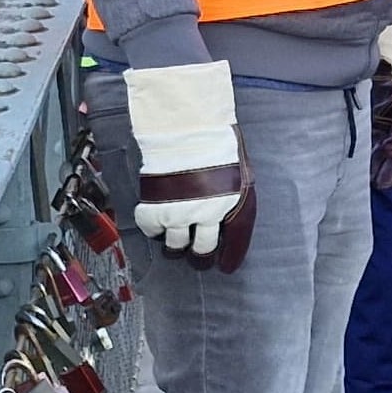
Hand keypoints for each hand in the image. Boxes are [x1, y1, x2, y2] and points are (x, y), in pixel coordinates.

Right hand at [123, 61, 255, 272]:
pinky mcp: (156, 208)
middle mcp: (209, 213)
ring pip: (176, 245)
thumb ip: (233, 196)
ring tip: (176, 239)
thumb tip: (227, 217)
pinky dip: (155, 230)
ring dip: (176, 245)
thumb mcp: (238, 170)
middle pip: (203, 249)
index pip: (236, 241)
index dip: (231, 257)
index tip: (226, 267)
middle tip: (198, 257)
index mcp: (235, 203)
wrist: (186, 125)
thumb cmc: (215, 142)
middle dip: (201, 256)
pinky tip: (158, 222)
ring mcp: (180, 213)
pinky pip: (153, 231)